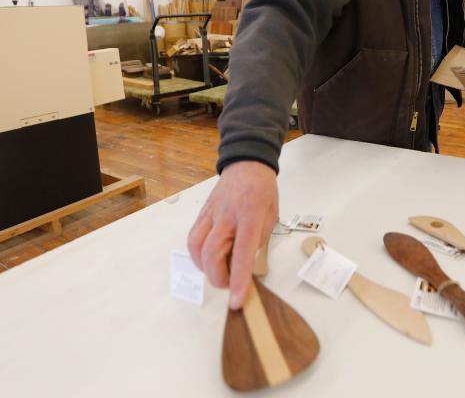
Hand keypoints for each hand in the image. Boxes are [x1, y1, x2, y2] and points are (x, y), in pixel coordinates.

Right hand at [187, 160, 278, 308]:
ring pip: (196, 247)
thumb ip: (258, 240)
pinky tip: (209, 259)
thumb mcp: (271, 216)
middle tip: (228, 284)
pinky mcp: (201, 214)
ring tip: (218, 272)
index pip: (242, 253)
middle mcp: (226, 215)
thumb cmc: (263, 191)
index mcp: (249, 215)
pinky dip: (198, 255)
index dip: (238, 280)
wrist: (246, 164)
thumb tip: (244, 265)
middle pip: (211, 252)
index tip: (236, 300)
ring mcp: (211, 213)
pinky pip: (193, 239)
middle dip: (217, 277)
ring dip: (204, 268)